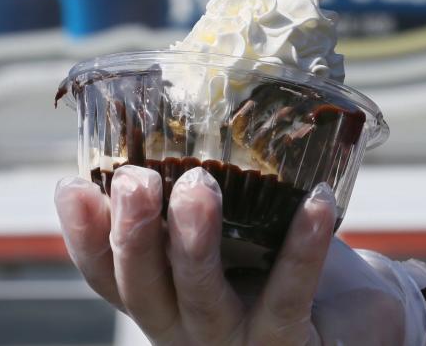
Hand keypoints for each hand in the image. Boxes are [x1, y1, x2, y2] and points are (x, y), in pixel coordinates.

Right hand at [55, 166, 425, 344]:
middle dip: (133, 232)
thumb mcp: (236, 230)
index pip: (111, 275)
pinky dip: (302, 248)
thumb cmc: (281, 263)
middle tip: (134, 178)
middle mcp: (190, 329)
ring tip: (198, 186)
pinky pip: (291, 294)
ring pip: (204, 298)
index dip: (85, 236)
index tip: (71, 185)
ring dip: (195, 241)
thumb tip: (175, 105)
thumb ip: (197, 194)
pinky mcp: (291, 343)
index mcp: (167, 298)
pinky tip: (316, 203)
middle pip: (144, 290)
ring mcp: (239, 341)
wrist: (355, 318)